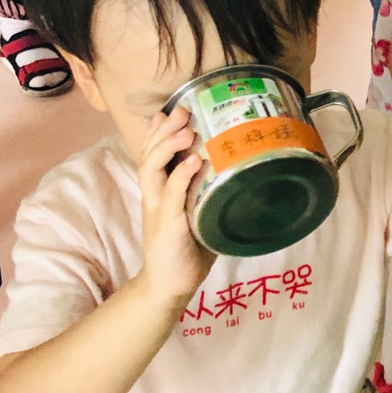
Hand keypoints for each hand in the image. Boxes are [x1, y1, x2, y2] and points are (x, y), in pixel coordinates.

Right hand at [135, 108, 213, 302]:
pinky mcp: (169, 225)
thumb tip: (241, 172)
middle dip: (165, 130)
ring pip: (154, 170)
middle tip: (181, 108)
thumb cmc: (187, 248)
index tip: (171, 108)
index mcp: (160, 191)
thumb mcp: (198, 212)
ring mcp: (158, 210)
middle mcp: (154, 196)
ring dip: (169, 147)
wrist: (169, 284)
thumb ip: (210, 192)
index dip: (159, 131)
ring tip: (186, 129)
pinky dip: (181, 177)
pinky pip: (171, 197)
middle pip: (150, 154)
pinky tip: (192, 162)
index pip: (153, 154)